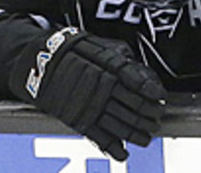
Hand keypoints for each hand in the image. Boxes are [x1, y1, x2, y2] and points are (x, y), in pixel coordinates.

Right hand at [11, 27, 165, 160]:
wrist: (38, 61)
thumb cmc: (72, 51)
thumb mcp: (100, 46)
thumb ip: (124, 61)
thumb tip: (145, 77)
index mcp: (110, 67)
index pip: (139, 83)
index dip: (154, 93)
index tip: (162, 99)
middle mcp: (101, 87)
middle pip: (134, 106)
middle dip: (150, 115)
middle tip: (158, 119)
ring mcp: (89, 104)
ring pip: (119, 123)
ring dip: (137, 133)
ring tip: (148, 137)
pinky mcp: (75, 118)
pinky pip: (97, 135)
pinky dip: (112, 147)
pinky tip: (123, 153)